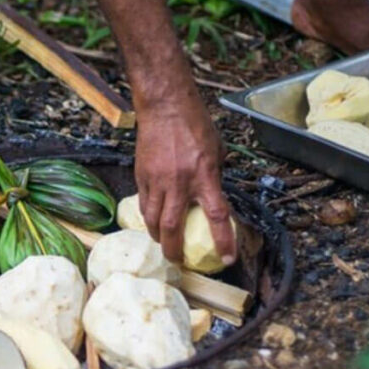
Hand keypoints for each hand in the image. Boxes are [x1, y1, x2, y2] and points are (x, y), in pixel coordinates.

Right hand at [134, 93, 236, 265]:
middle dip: (174, 250)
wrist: (164, 106)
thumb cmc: (194, 123)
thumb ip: (214, 176)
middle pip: (172, 227)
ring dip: (157, 236)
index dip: (224, 241)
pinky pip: (143, 204)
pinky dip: (148, 216)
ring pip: (152, 220)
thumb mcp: (216, 151)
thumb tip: (212, 194)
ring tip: (162, 243)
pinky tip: (152, 220)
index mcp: (204, 176)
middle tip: (177, 261)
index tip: (226, 260)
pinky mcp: (141, 176)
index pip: (217, 216)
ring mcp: (157, 180)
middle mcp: (179, 182)